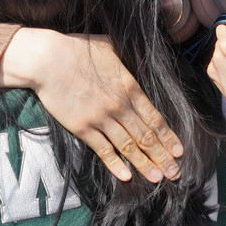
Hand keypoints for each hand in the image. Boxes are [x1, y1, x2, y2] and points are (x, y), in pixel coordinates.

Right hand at [0, 27, 183, 182]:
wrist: (46, 60)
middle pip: (146, 136)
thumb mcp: (109, 46)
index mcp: (129, 87)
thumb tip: (137, 55)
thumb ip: (125, 58)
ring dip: (145, 164)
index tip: (178, 150)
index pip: (155, 117)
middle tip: (175, 172)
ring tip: (158, 178)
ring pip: (129, 147)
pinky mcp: (82, 128)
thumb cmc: (76, 49)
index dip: (168, 136)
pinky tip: (126, 176)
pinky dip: (116, 164)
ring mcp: (101, 119)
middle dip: (163, 156)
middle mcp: (119, 106)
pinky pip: (103, 150)